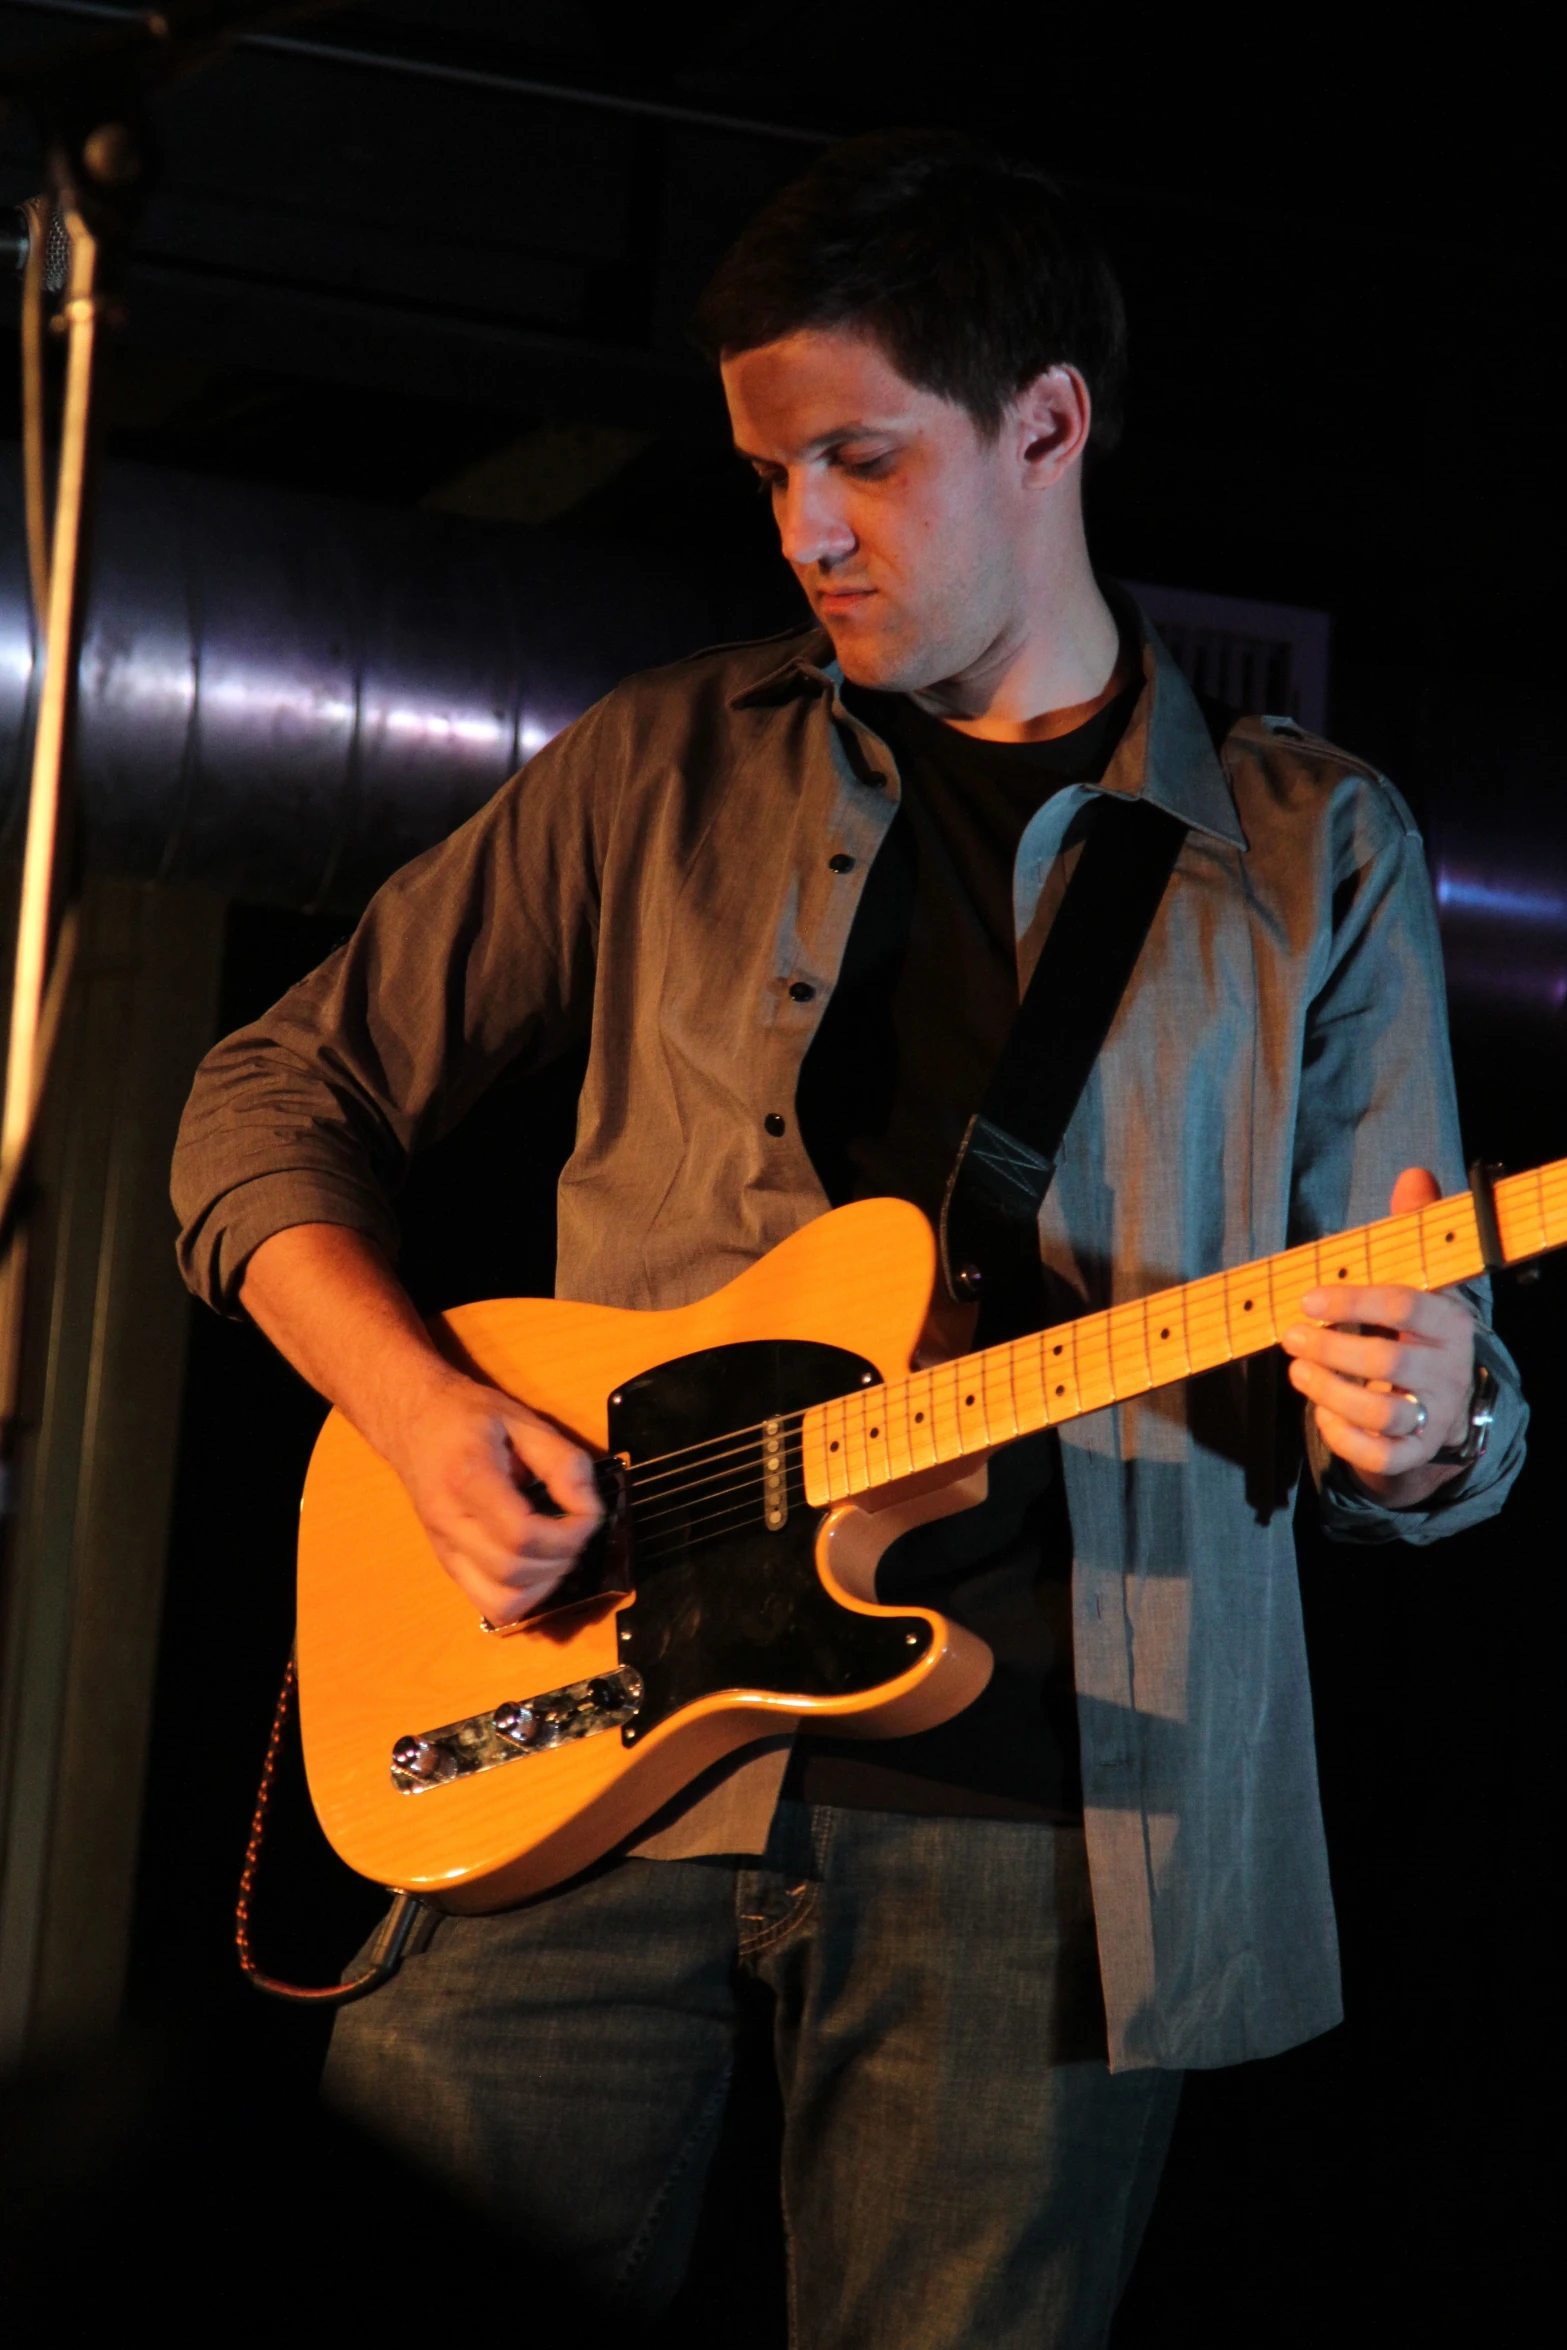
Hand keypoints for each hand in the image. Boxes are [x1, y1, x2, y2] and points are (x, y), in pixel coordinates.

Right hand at [379, 1367, 603, 1625]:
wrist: (413, 1421)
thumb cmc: (466, 1417)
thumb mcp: (522, 1420)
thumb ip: (561, 1460)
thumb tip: (588, 1505)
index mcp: (468, 1480)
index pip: (522, 1534)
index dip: (567, 1534)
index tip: (587, 1513)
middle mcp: (450, 1523)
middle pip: (513, 1572)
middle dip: (561, 1559)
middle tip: (576, 1529)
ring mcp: (444, 1549)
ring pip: (500, 1602)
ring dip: (543, 1586)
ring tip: (558, 1551)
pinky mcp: (447, 1563)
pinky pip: (488, 1604)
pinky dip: (522, 1597)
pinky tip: (536, 1566)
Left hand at [1279, 1166, 1475, 1506]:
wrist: (1442, 1405)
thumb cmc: (1416, 1331)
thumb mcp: (1419, 1281)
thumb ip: (1411, 1231)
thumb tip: (1414, 1175)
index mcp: (1450, 1321)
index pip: (1407, 1304)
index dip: (1353, 1300)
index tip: (1308, 1298)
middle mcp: (1449, 1370)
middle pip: (1390, 1360)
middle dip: (1332, 1347)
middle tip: (1291, 1335)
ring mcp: (1435, 1415)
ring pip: (1382, 1411)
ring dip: (1329, 1391)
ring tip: (1296, 1370)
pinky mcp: (1415, 1452)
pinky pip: (1379, 1455)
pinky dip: (1343, 1437)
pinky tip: (1321, 1414)